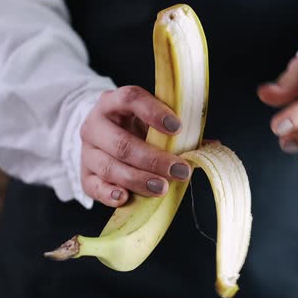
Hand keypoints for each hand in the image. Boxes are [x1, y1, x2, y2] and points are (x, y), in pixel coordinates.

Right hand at [80, 86, 191, 206]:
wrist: (103, 137)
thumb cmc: (136, 128)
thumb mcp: (152, 121)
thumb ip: (178, 132)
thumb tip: (213, 146)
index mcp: (114, 102)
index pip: (131, 99)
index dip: (153, 112)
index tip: (178, 127)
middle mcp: (95, 125)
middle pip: (121, 143)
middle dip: (153, 159)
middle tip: (180, 170)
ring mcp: (87, 151)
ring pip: (110, 167)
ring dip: (139, 179)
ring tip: (163, 188)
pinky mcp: (84, 174)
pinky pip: (93, 187)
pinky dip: (109, 194)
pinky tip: (126, 198)